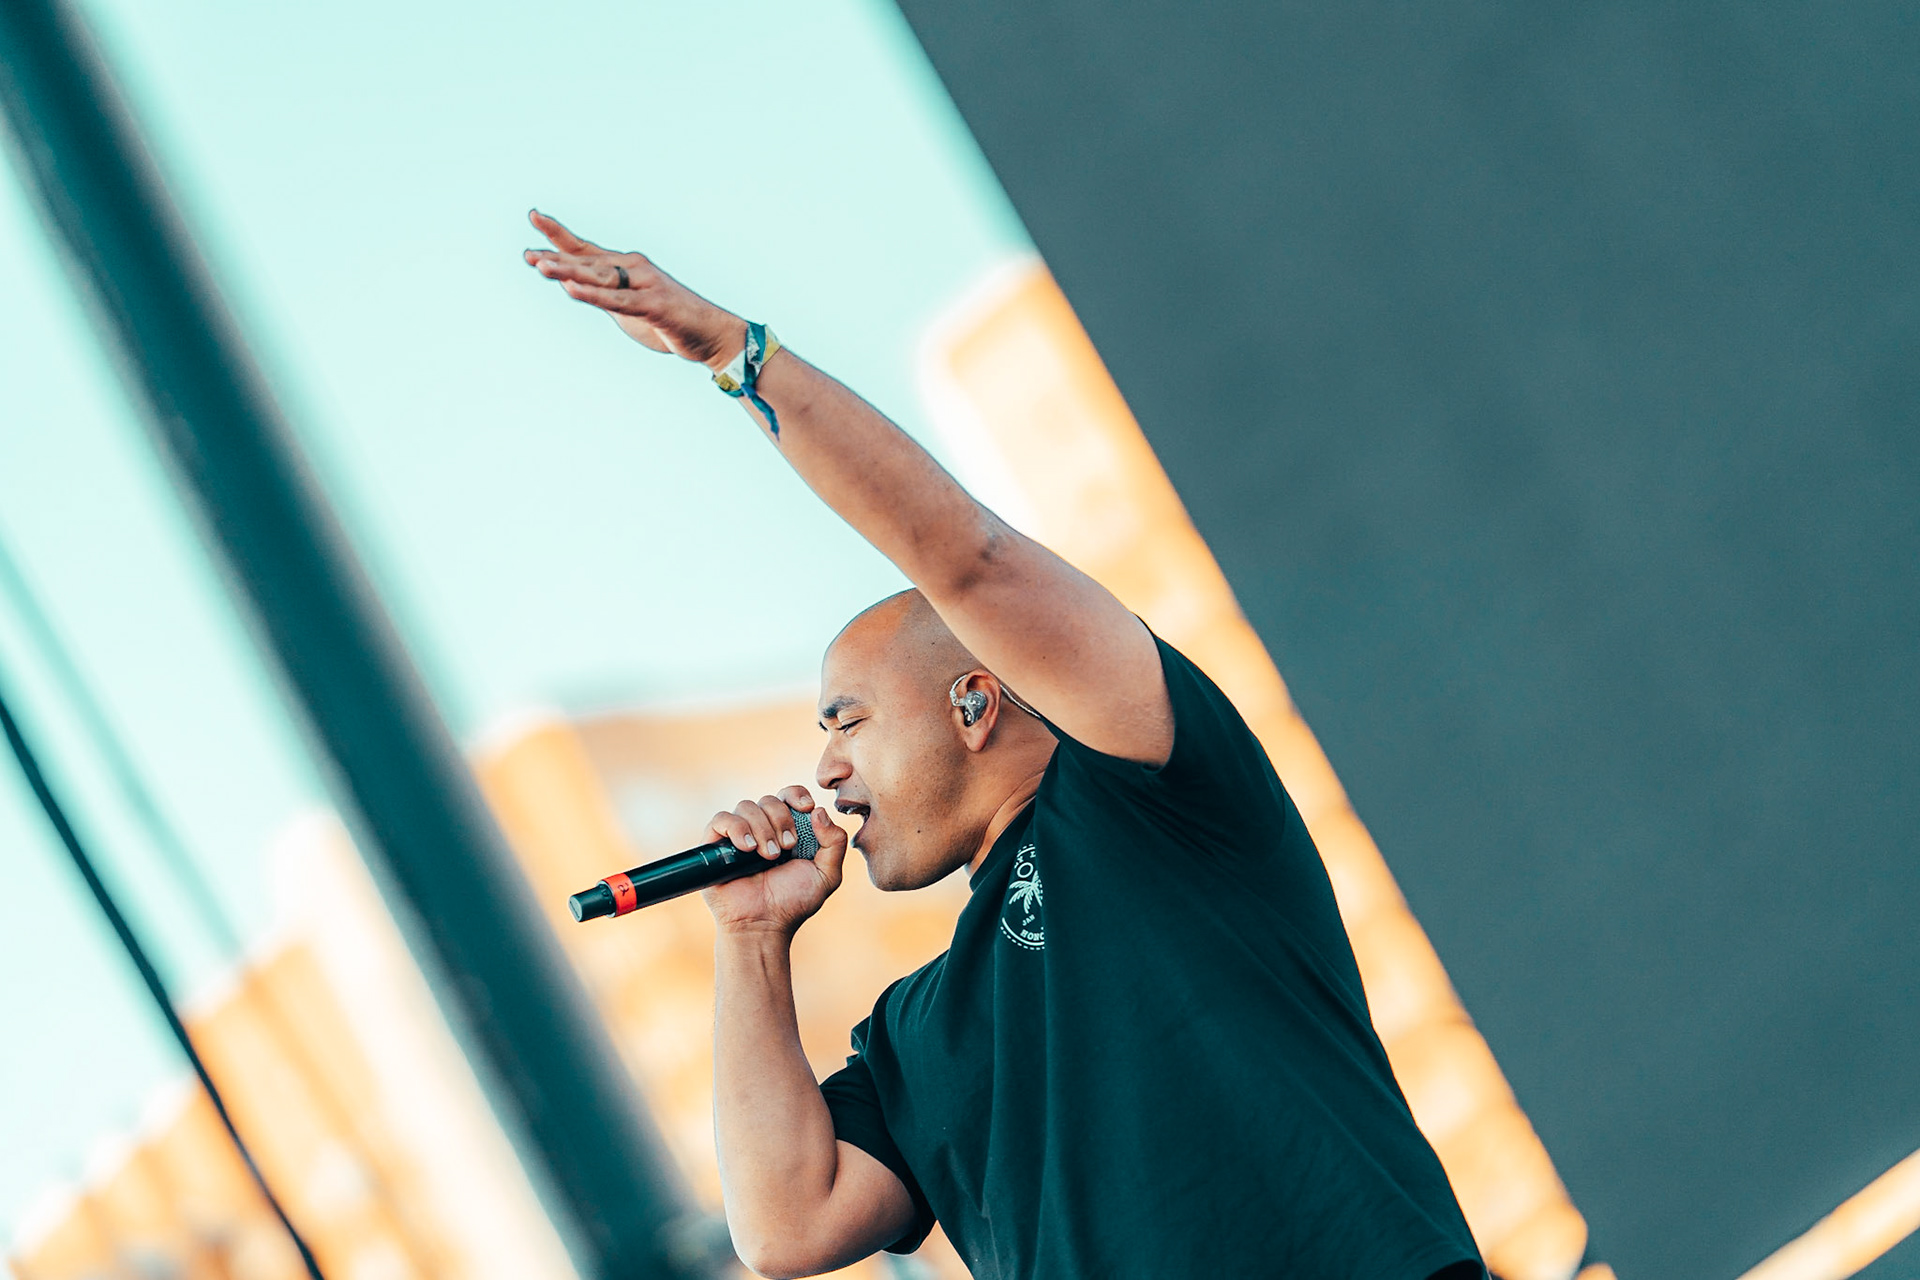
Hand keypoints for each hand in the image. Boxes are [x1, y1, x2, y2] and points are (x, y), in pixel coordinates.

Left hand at [523, 210, 742, 369]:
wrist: (711, 334)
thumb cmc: (668, 321)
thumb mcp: (626, 309)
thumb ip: (600, 296)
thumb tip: (570, 285)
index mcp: (625, 267)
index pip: (585, 248)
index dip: (558, 234)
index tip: (534, 217)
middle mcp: (633, 268)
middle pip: (586, 261)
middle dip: (555, 258)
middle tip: (528, 256)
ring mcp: (644, 284)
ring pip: (598, 276)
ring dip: (568, 271)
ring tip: (539, 266)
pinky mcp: (654, 304)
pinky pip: (618, 300)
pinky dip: (593, 295)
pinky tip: (572, 289)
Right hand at [701, 787, 846, 936]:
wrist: (763, 925)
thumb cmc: (793, 902)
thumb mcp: (826, 874)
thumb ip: (834, 842)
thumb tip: (818, 810)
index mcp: (787, 828)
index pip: (789, 794)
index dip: (797, 794)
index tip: (806, 808)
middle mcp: (762, 827)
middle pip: (769, 799)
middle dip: (781, 820)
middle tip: (786, 848)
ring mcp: (738, 835)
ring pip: (747, 806)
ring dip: (762, 828)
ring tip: (767, 856)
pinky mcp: (716, 845)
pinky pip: (722, 819)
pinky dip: (737, 828)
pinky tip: (748, 849)